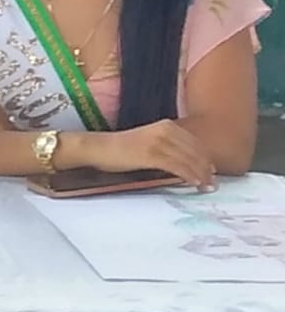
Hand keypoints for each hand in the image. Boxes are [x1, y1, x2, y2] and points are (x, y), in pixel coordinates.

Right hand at [80, 120, 218, 189]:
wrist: (98, 148)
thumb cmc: (120, 149)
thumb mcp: (148, 142)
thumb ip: (167, 147)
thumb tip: (185, 162)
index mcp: (167, 126)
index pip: (195, 143)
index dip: (206, 159)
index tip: (212, 172)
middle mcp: (165, 130)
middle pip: (195, 151)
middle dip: (206, 168)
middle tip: (213, 183)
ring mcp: (158, 142)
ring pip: (188, 159)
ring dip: (200, 174)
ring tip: (206, 186)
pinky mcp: (150, 154)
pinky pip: (176, 166)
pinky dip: (188, 175)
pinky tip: (194, 182)